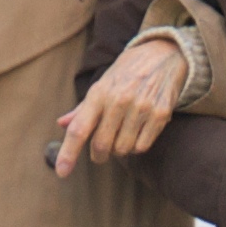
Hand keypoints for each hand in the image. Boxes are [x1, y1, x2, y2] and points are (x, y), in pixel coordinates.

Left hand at [55, 39, 189, 175]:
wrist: (163, 55)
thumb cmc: (127, 73)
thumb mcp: (102, 85)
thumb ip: (82, 108)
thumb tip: (61, 123)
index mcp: (99, 93)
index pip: (79, 128)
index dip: (68, 153)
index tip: (62, 172)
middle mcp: (119, 100)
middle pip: (101, 145)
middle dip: (98, 154)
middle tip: (100, 152)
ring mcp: (141, 107)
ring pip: (123, 149)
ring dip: (119, 150)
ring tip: (122, 135)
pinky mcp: (160, 114)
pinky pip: (142, 146)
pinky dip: (137, 146)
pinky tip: (138, 132)